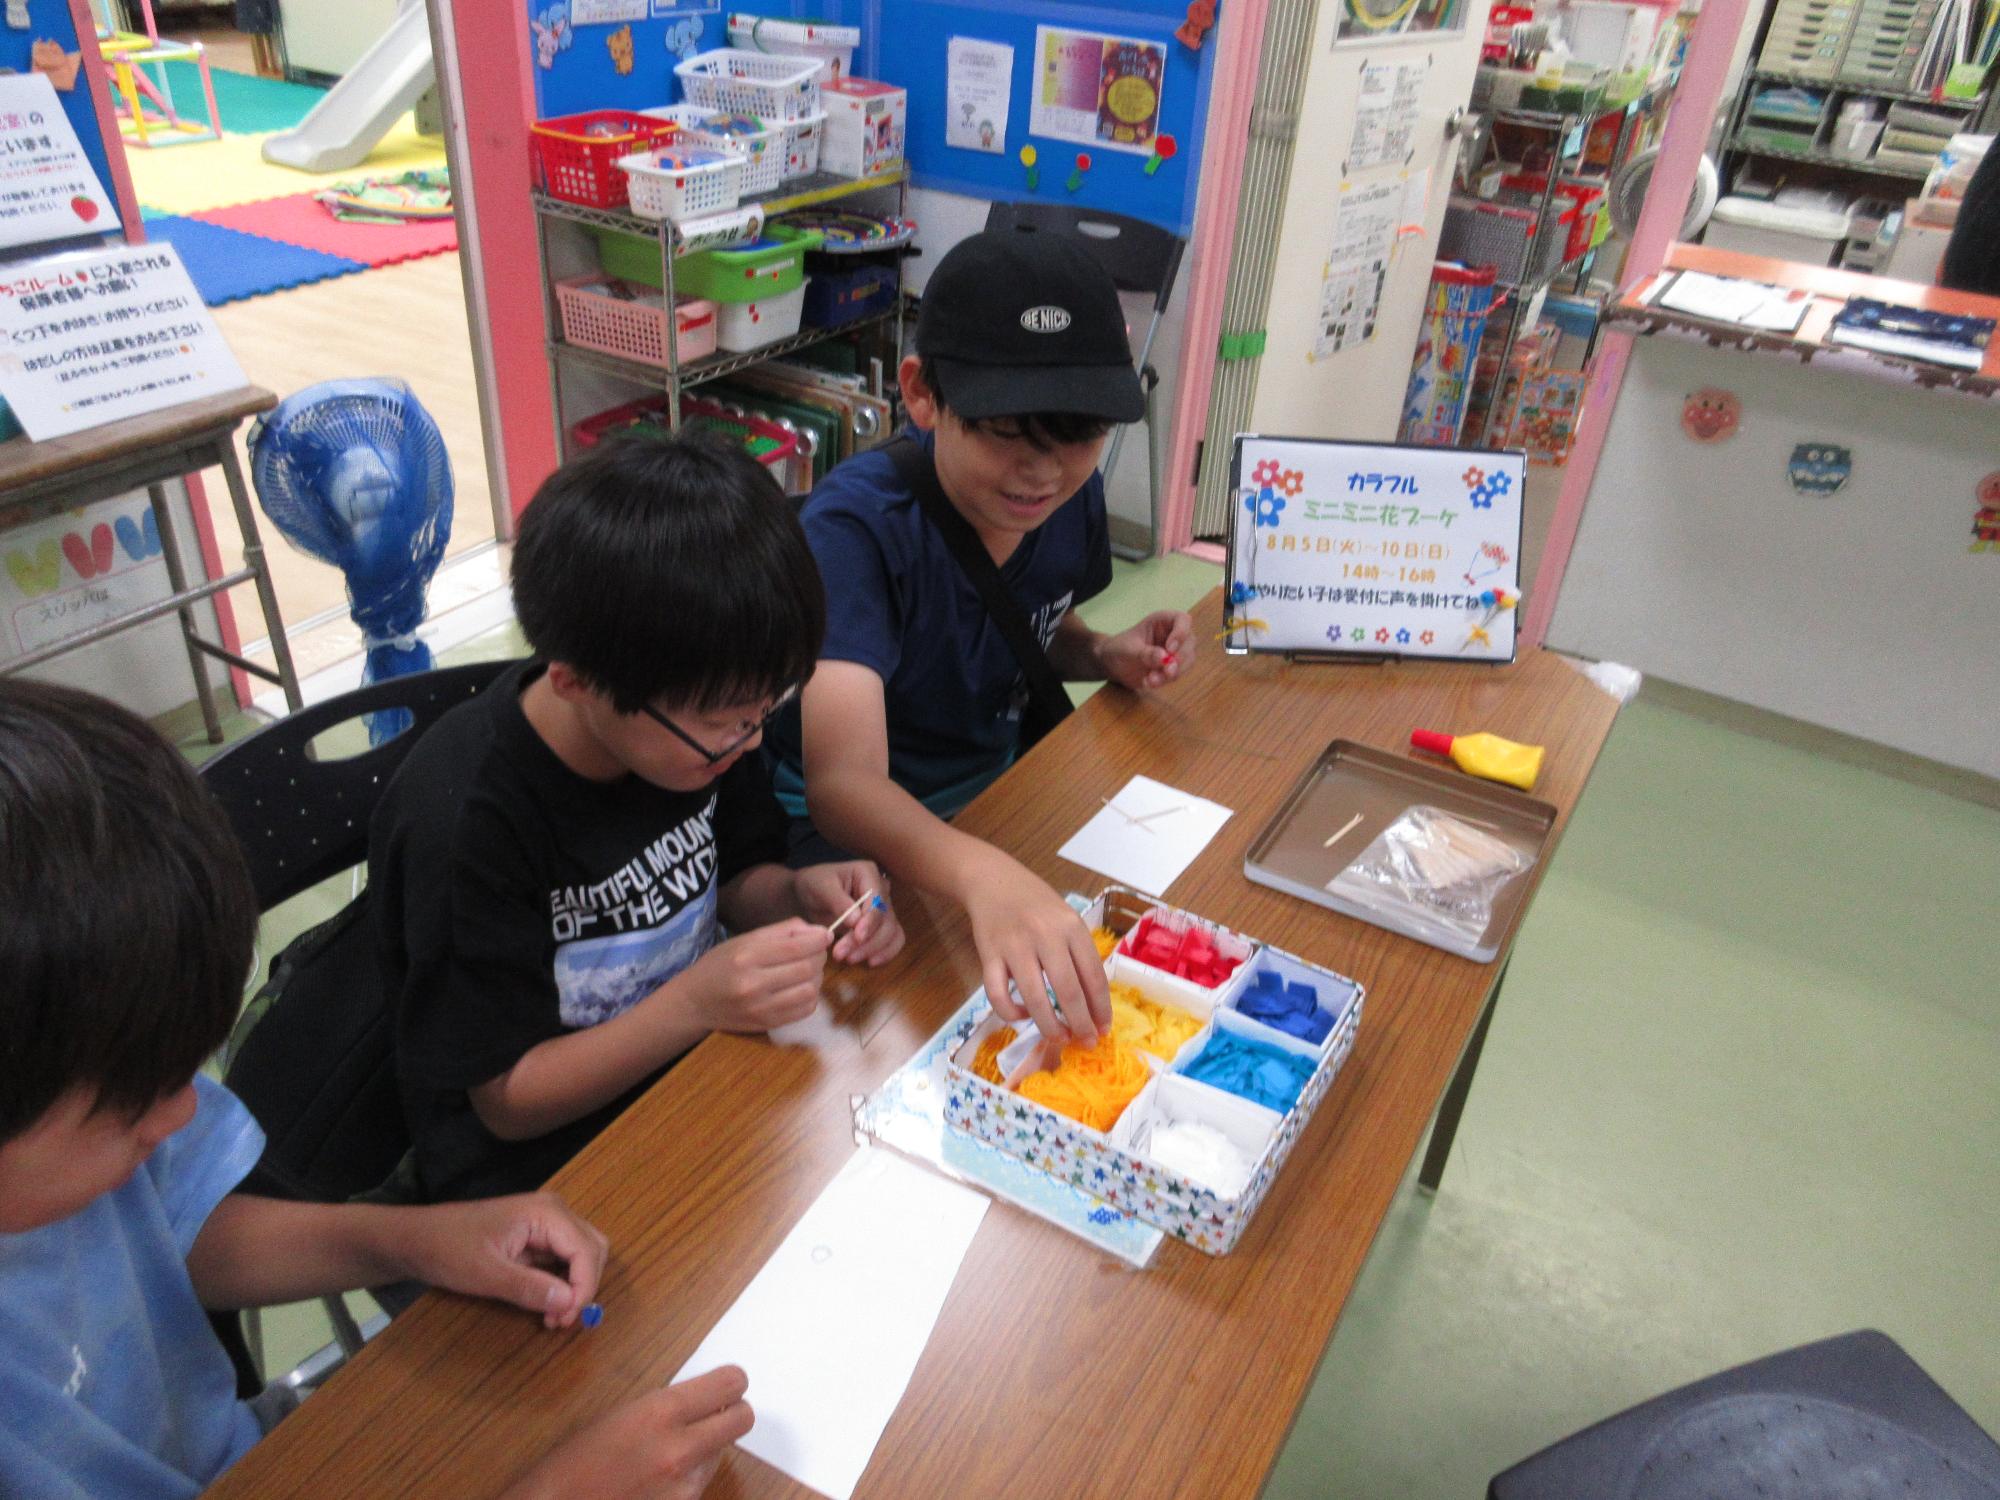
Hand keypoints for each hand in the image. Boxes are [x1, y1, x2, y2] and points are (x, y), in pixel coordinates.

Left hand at [403, 1192, 607, 1330]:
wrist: (416, 1239)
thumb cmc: (448, 1250)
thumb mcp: (486, 1274)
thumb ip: (529, 1288)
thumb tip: (569, 1304)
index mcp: (546, 1213)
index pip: (586, 1250)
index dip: (584, 1288)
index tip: (566, 1319)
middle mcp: (553, 1212)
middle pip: (592, 1249)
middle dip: (584, 1287)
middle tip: (562, 1320)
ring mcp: (545, 1223)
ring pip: (582, 1254)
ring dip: (576, 1287)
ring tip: (554, 1316)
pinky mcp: (536, 1236)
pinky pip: (564, 1259)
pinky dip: (563, 1283)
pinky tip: (547, 1305)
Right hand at [499, 1366, 753, 1499]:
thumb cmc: (572, 1464)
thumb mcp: (619, 1417)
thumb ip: (664, 1407)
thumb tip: (700, 1401)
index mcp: (660, 1413)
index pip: (730, 1384)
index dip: (731, 1383)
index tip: (726, 1385)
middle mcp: (681, 1450)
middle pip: (743, 1419)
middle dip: (732, 1414)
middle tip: (714, 1415)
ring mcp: (684, 1487)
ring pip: (721, 1455)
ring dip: (706, 1450)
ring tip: (666, 1456)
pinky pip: (700, 1485)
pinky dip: (687, 1479)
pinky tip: (656, 1482)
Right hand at [685, 918, 828, 1031]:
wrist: (694, 1002)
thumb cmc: (720, 965)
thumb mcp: (745, 939)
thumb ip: (782, 931)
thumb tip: (818, 931)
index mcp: (747, 957)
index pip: (796, 947)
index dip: (818, 940)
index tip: (824, 935)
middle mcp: (753, 984)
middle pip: (806, 969)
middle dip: (819, 957)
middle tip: (815, 952)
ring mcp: (760, 1008)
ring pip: (810, 991)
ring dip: (817, 978)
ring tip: (807, 970)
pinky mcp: (767, 1024)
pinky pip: (804, 1010)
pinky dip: (810, 996)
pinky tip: (801, 987)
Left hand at [792, 860, 904, 966]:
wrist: (810, 894)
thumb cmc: (815, 885)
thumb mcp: (820, 888)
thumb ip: (839, 902)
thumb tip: (856, 922)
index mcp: (868, 874)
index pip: (877, 900)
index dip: (870, 921)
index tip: (857, 936)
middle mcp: (882, 890)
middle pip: (885, 920)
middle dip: (866, 941)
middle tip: (841, 954)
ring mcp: (884, 909)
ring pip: (891, 933)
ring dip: (873, 950)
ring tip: (848, 959)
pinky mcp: (882, 926)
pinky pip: (893, 940)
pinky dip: (885, 953)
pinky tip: (870, 962)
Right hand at [964, 849, 1110, 1045]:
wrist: (993, 881)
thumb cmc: (1036, 904)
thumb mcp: (1066, 919)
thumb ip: (1079, 953)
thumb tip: (1093, 1003)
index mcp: (1071, 927)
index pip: (1093, 976)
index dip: (1101, 1009)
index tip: (1104, 1029)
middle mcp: (1045, 936)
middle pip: (1068, 992)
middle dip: (1080, 1024)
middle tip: (1086, 1042)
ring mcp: (1015, 946)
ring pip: (1035, 999)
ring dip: (1049, 1026)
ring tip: (1059, 1038)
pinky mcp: (988, 955)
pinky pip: (998, 995)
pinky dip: (1011, 1014)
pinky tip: (1022, 1016)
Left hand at [1098, 610, 1193, 691]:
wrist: (1112, 665)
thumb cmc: (1119, 648)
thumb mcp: (1128, 649)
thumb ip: (1145, 653)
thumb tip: (1164, 658)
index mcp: (1163, 621)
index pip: (1183, 620)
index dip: (1181, 633)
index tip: (1170, 649)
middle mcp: (1173, 634)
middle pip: (1189, 643)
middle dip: (1179, 659)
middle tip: (1167, 671)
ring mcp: (1175, 652)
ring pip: (1187, 662)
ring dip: (1171, 673)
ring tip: (1151, 680)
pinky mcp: (1172, 667)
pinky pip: (1176, 674)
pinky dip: (1164, 680)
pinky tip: (1148, 682)